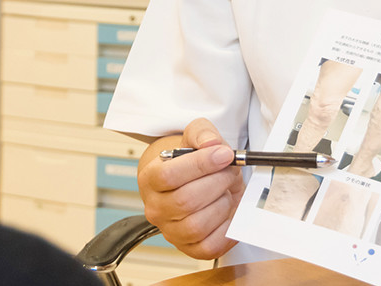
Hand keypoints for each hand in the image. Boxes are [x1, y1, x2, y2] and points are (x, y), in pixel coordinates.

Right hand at [137, 118, 245, 258]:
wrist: (192, 182)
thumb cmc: (192, 162)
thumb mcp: (195, 137)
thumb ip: (202, 133)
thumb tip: (212, 143)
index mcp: (150, 179)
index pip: (168, 175)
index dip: (200, 164)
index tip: (224, 155)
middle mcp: (155, 208)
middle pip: (185, 200)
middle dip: (217, 182)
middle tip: (230, 171)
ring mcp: (171, 231)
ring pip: (198, 225)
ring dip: (222, 205)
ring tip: (226, 191)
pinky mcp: (190, 248)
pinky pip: (210, 246)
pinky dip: (226, 230)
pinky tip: (229, 212)